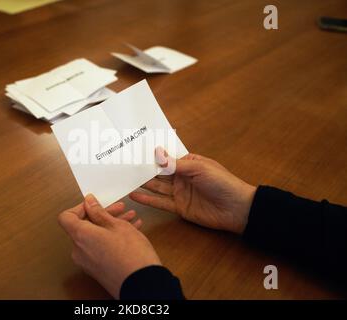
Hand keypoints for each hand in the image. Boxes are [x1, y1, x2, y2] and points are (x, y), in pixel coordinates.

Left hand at [58, 194, 160, 298]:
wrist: (143, 283)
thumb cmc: (131, 254)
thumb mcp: (117, 225)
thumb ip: (99, 212)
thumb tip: (88, 202)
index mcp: (80, 236)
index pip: (66, 218)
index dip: (80, 208)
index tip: (95, 204)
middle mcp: (79, 250)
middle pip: (83, 226)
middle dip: (102, 215)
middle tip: (120, 208)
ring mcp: (88, 262)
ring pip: (94, 237)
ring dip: (110, 226)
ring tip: (130, 219)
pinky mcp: (98, 269)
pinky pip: (99, 248)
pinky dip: (111, 238)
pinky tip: (130, 231)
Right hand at [130, 147, 256, 234]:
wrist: (237, 209)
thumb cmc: (222, 183)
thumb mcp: (199, 168)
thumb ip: (176, 164)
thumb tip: (157, 153)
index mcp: (189, 163)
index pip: (167, 157)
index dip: (152, 155)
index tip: (135, 151)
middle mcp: (182, 177)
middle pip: (159, 172)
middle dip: (144, 169)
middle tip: (125, 165)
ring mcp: (179, 193)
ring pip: (157, 187)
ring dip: (142, 183)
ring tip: (125, 179)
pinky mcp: (179, 207)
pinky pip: (160, 202)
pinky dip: (147, 200)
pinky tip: (134, 196)